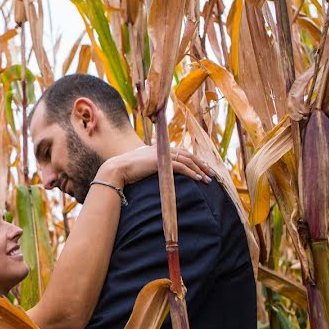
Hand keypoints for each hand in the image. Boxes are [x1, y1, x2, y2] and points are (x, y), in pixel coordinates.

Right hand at [98, 145, 214, 187]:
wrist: (117, 169)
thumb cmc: (126, 171)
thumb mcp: (141, 166)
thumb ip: (151, 166)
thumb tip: (154, 173)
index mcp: (159, 149)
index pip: (181, 153)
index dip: (194, 160)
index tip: (203, 168)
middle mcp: (163, 149)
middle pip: (188, 155)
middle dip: (201, 164)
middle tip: (211, 173)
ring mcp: (162, 155)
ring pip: (187, 160)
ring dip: (199, 170)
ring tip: (207, 179)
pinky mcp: (161, 162)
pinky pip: (181, 167)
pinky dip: (191, 172)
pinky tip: (197, 178)